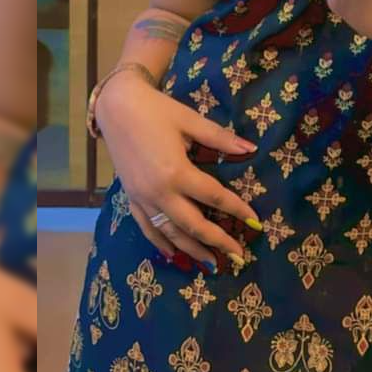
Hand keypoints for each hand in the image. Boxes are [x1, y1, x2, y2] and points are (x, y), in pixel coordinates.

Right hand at [96, 68, 263, 269]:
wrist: (116, 107)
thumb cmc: (157, 110)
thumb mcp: (191, 121)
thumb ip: (220, 139)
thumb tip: (251, 149)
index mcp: (177, 172)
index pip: (214, 197)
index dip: (237, 210)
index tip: (254, 222)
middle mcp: (159, 192)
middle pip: (193, 225)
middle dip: (218, 242)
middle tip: (238, 256)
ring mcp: (142, 198)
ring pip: (170, 233)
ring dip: (192, 250)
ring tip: (211, 264)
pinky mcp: (130, 198)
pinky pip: (147, 227)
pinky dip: (161, 242)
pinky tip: (172, 253)